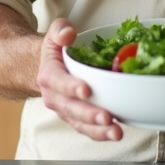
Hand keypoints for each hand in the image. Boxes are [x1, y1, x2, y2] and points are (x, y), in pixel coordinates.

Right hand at [36, 18, 121, 140]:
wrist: (48, 69)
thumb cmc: (57, 51)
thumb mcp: (55, 33)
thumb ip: (59, 30)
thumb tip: (68, 34)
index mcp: (49, 75)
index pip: (58, 82)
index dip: (71, 86)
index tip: (86, 90)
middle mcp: (55, 97)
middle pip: (71, 108)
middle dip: (89, 114)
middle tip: (106, 117)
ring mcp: (65, 110)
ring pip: (79, 124)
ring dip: (98, 130)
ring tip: (115, 132)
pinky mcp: (76, 119)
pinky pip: (87, 129)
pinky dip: (100, 134)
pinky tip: (115, 133)